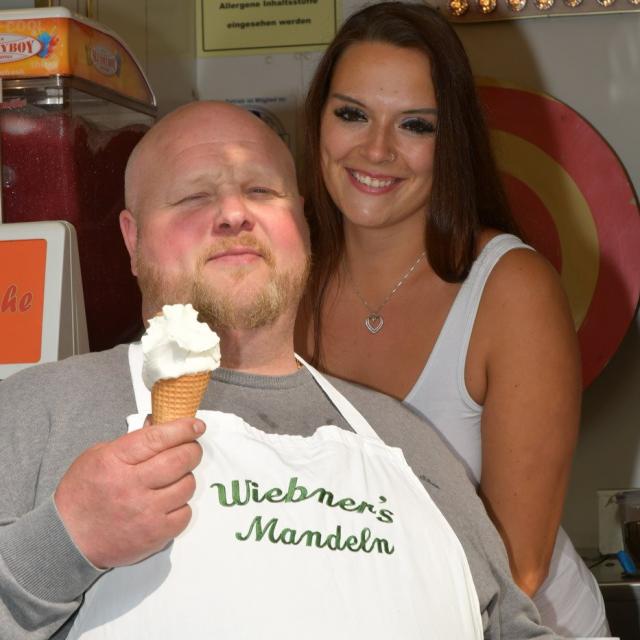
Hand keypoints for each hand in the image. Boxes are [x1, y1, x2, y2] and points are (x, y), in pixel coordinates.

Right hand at [54, 418, 204, 568]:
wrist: (68, 539)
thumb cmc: (83, 494)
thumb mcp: (99, 456)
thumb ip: (132, 441)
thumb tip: (161, 424)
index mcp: (116, 461)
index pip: (158, 438)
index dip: (183, 429)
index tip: (196, 425)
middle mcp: (132, 486)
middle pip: (180, 459)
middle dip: (192, 450)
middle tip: (190, 449)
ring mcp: (145, 512)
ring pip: (187, 485)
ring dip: (186, 478)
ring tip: (174, 479)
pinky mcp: (155, 534)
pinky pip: (185, 513)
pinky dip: (182, 505)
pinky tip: (169, 502)